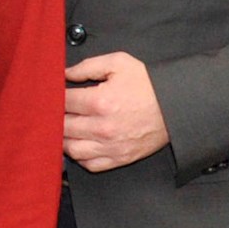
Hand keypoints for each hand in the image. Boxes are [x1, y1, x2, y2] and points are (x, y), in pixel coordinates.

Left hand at [62, 53, 171, 171]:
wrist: (175, 106)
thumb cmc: (148, 84)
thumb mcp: (118, 63)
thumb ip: (87, 66)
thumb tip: (64, 74)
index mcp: (100, 101)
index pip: (62, 102)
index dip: (54, 96)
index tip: (53, 94)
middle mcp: (102, 127)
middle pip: (62, 126)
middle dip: (56, 116)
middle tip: (55, 110)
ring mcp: (110, 146)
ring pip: (71, 149)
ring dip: (64, 138)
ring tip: (65, 128)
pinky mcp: (118, 158)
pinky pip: (89, 164)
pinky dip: (80, 156)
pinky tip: (79, 144)